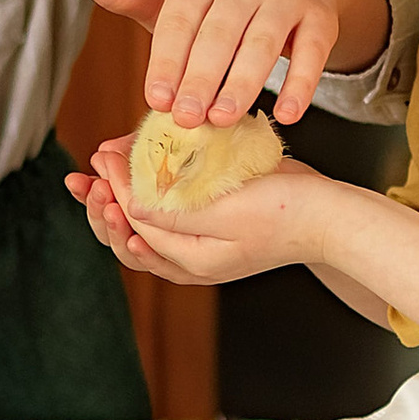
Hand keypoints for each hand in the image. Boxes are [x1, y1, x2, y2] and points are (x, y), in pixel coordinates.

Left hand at [65, 0, 389, 129]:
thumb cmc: (215, 0)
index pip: (180, 19)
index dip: (167, 60)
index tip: (155, 100)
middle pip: (220, 34)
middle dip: (201, 77)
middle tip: (185, 121)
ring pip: (262, 44)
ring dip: (243, 83)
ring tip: (223, 121)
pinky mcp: (319, 18)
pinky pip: (312, 54)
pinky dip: (302, 84)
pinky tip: (289, 115)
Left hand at [66, 132, 335, 288]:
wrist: (330, 217)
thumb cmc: (288, 211)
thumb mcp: (227, 211)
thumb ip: (175, 213)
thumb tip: (126, 204)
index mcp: (191, 263)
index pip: (134, 225)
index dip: (112, 189)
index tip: (102, 156)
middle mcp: (189, 261)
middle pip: (127, 238)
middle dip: (101, 205)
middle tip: (87, 173)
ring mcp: (199, 247)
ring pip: (141, 230)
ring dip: (115, 202)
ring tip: (97, 176)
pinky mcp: (209, 228)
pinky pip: (164, 218)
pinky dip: (143, 198)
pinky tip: (132, 180)